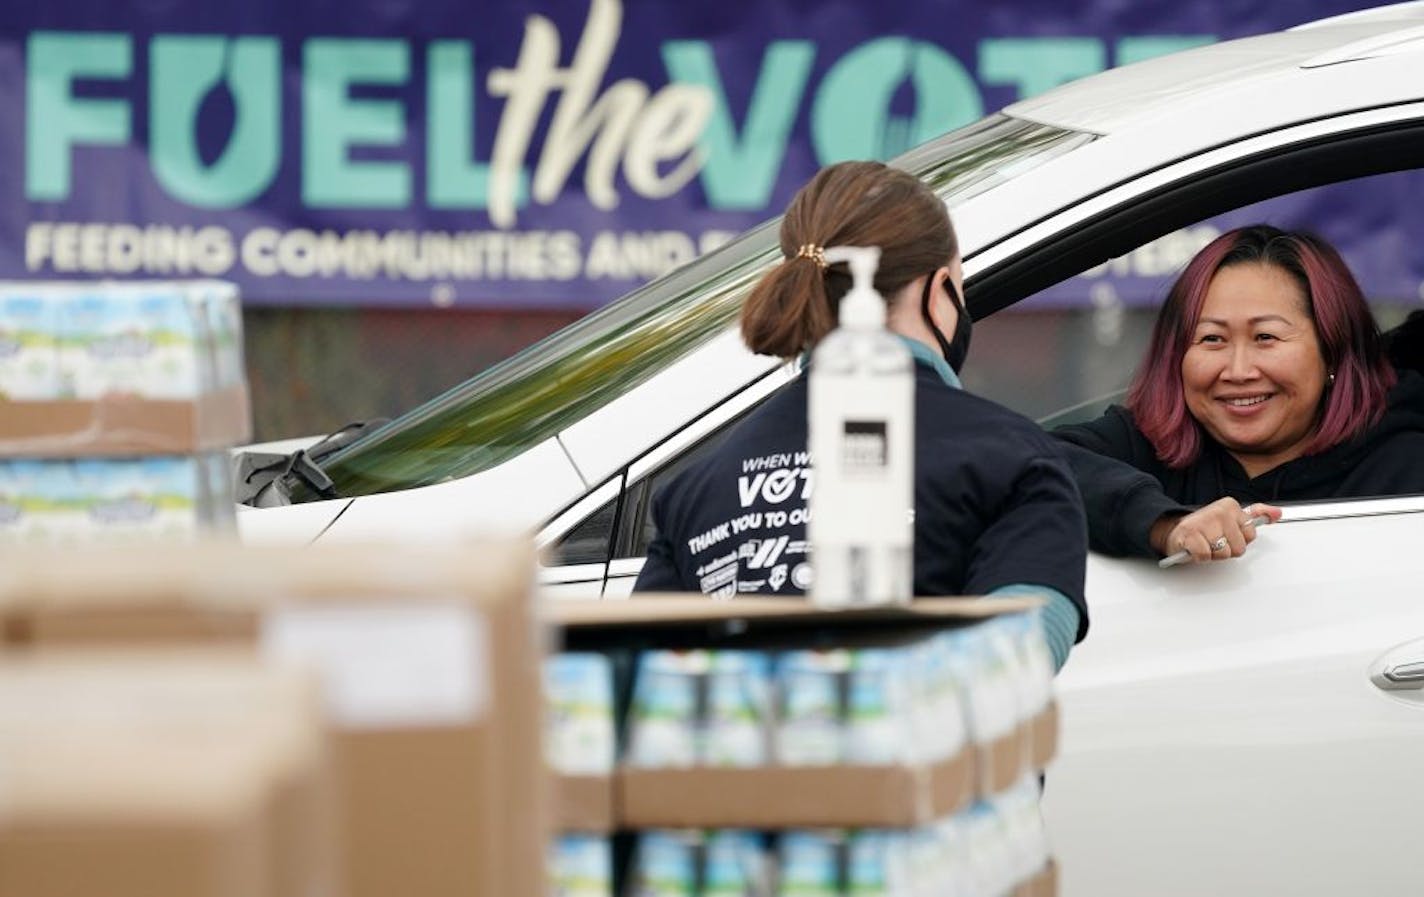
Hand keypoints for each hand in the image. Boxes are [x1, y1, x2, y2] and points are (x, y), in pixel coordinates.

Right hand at [1149, 499, 1282, 563]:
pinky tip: (1195, 548)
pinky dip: (1199, 557)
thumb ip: (1257, 514)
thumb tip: (1277, 513)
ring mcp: (1204, 522)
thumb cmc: (1204, 528)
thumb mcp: (1232, 518)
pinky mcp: (1190, 535)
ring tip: (1204, 544)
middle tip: (1214, 541)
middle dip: (1226, 549)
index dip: (1238, 540)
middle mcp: (1219, 511)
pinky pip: (1206, 556)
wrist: (1174, 530)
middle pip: (1239, 548)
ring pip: (1223, 554)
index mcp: (1231, 506)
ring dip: (1212, 554)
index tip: (1225, 533)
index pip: (1251, 535)